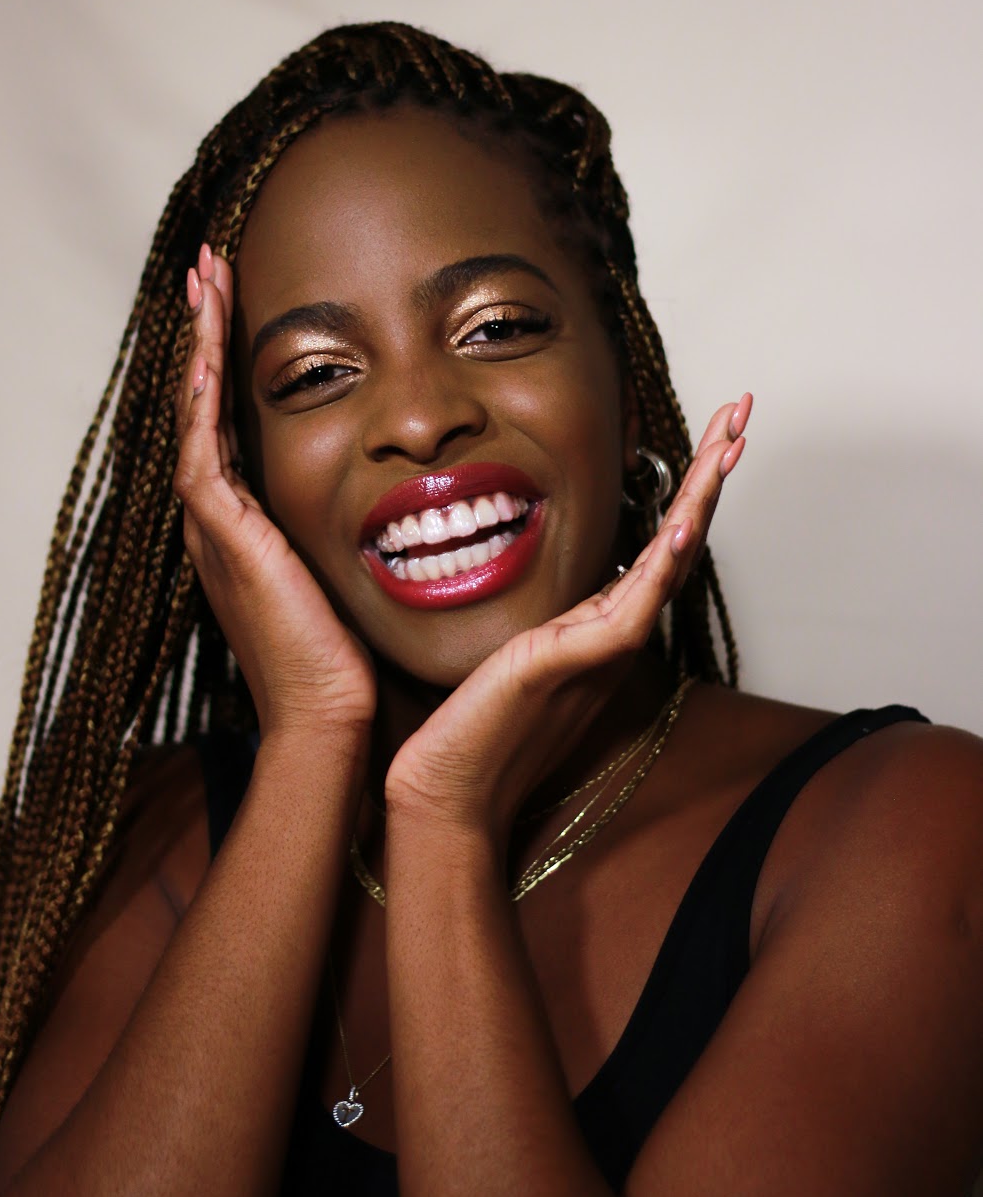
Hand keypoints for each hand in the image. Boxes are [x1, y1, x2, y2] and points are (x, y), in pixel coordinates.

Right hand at [173, 243, 375, 738]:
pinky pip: (204, 457)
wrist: (333, 723)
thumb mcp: (355, 574)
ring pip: (195, 416)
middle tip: (208, 269)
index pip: (232, 422)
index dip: (231, 360)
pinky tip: (208, 355)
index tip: (240, 305)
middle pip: (201, 404)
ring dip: (198, 345)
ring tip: (204, 281)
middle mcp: (223, 521)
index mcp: (249, 526)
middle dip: (205, 334)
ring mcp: (218, 531)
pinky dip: (202, 404)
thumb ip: (365, 531)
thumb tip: (413, 494)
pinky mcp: (228, 542)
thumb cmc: (352, 660)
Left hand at [384, 395, 751, 837]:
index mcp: (605, 623)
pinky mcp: (576, 663)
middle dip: (712, 471)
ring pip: (669, 562)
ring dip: (701, 499)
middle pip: (681, 539)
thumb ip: (557, 626)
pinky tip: (684, 524)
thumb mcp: (523, 653)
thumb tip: (570, 597)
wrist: (453, 786)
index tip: (717, 433)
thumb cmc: (481, 726)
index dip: (693, 487)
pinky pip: (631, 609)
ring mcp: (603, 649)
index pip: (662, 541)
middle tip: (744, 410)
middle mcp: (616, 633)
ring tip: (729, 445)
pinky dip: (662, 565)